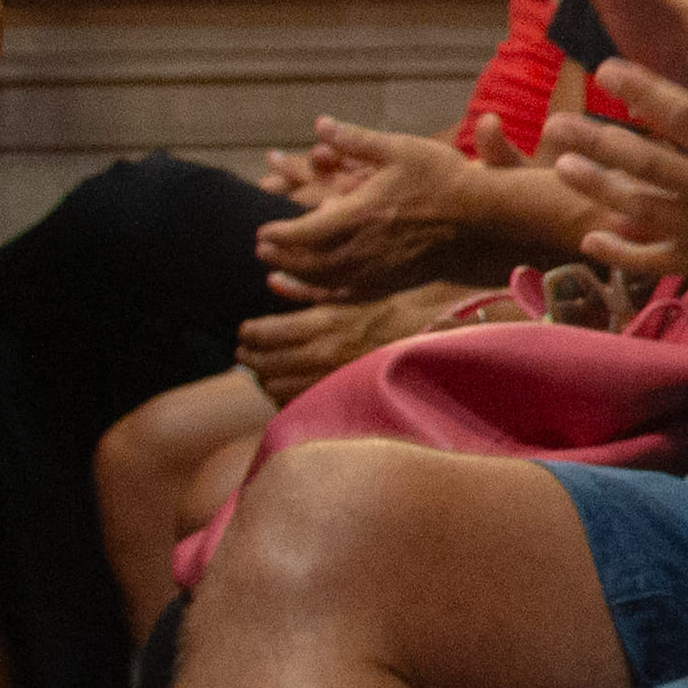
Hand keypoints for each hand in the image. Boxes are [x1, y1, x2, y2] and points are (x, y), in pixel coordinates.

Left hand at [235, 282, 466, 403]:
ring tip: (264, 373)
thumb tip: (273, 281)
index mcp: (323, 322)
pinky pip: (299, 405)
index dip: (249, 334)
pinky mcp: (343, 399)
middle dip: (252, 358)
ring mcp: (331, 380)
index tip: (246, 332)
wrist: (441, 344)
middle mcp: (321, 353)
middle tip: (247, 353)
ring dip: (265, 380)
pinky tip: (288, 391)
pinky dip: (285, 399)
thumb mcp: (358, 291)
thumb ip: (311, 289)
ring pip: (276, 387)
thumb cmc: (404, 311)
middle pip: (263, 362)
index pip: (264, 333)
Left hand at [253, 118, 479, 297]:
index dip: (278, 233)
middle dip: (280, 257)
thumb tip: (320, 124)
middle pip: (307, 261)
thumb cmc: (444, 179)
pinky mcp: (394, 282)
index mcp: (361, 213)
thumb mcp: (401, 149)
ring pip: (325, 282)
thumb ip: (357, 140)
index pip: (304, 231)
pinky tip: (316, 293)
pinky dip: (325, 296)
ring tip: (277, 272)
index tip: (261, 230)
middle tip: (261, 250)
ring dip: (296, 278)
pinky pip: (350, 296)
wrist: (485, 218)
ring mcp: (380, 270)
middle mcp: (365, 248)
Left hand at [547, 56, 687, 335]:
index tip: (605, 69)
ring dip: (595, 186)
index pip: (677, 113)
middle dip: (595, 138)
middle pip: (640, 159)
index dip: (638, 89)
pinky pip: (652, 259)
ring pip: (636, 205)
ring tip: (563, 167)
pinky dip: (619, 252)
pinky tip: (591, 238)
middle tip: (558, 123)